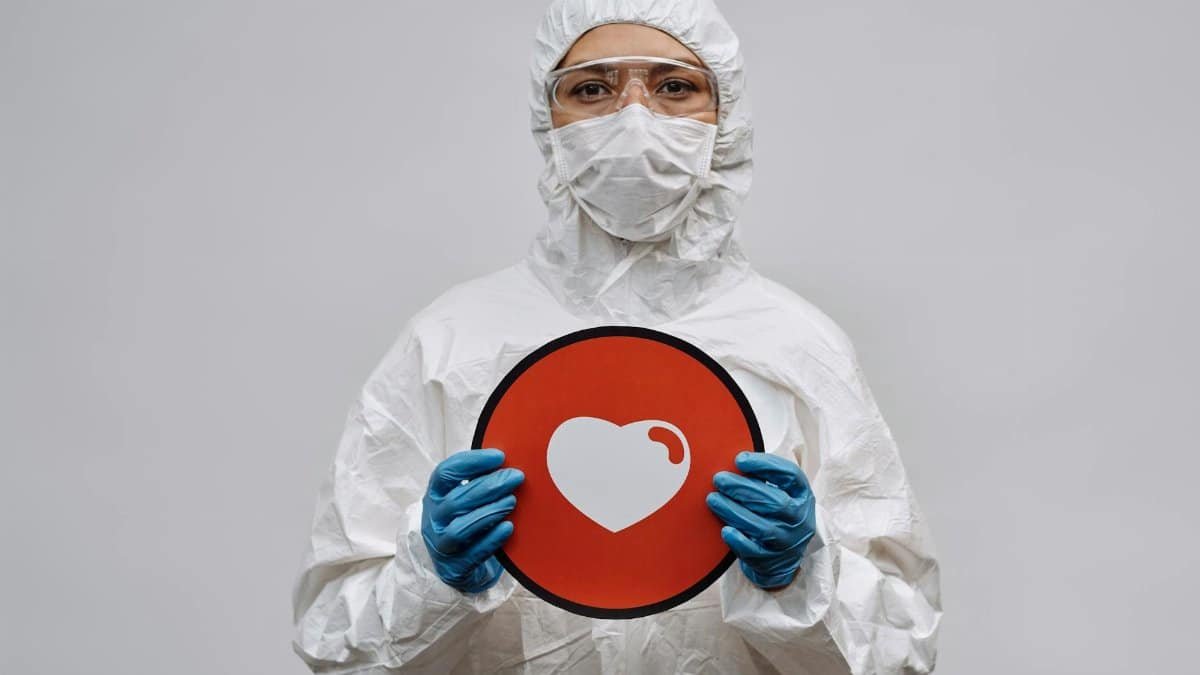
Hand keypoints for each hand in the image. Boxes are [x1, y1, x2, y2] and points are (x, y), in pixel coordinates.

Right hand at [421, 449, 523, 592]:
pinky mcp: (454, 568)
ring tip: (512, 501)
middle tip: (515, 477)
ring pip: (460, 528)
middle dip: (489, 486)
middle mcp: (434, 520)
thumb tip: (508, 462)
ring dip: (488, 512)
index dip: (472, 462)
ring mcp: (441, 545)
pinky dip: (491, 539)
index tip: (499, 457)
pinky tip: (508, 527)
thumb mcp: (464, 498)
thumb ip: (479, 480)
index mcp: (435, 495)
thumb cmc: (464, 521)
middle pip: (457, 500)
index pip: (445, 473)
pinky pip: (473, 553)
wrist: (454, 565)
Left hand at [706, 452, 815, 589]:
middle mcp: (799, 519)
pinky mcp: (772, 561)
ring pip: (762, 527)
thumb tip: (732, 462)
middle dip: (744, 488)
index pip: (790, 475)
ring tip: (713, 499)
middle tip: (720, 479)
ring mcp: (787, 542)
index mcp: (802, 495)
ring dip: (735, 511)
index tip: (739, 459)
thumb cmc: (776, 515)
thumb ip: (761, 479)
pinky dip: (739, 540)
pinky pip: (754, 552)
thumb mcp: (779, 493)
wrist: (784, 558)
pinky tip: (725, 529)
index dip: (765, 465)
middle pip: (775, 502)